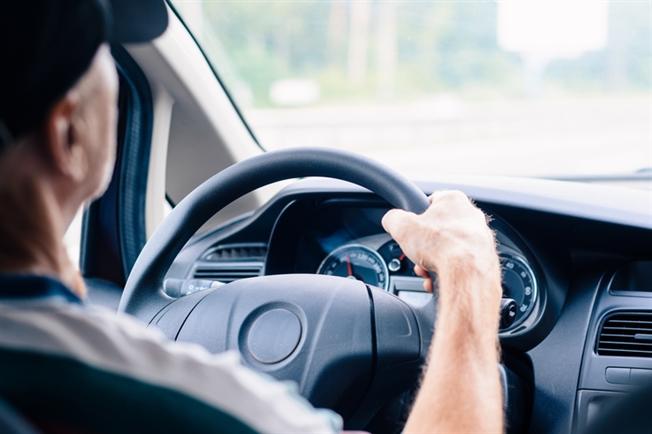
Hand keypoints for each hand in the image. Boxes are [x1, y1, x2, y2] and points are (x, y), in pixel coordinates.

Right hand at [382, 191, 500, 304]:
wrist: (469, 274)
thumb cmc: (442, 246)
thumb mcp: (402, 227)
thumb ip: (392, 219)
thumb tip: (390, 221)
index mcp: (453, 200)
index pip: (430, 202)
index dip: (416, 218)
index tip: (411, 230)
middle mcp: (471, 216)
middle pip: (439, 230)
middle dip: (425, 246)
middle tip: (417, 255)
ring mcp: (481, 238)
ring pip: (450, 249)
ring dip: (435, 261)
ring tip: (427, 271)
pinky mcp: (486, 259)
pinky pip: (461, 265)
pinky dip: (449, 273)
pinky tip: (439, 280)